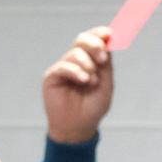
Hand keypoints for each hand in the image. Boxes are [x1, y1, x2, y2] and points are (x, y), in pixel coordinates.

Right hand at [42, 27, 114, 144]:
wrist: (79, 127)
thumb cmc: (93, 107)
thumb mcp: (106, 83)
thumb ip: (107, 63)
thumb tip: (108, 41)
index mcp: (90, 60)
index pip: (93, 39)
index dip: (100, 34)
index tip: (109, 34)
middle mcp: (76, 61)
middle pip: (81, 40)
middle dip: (94, 45)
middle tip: (102, 58)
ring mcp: (63, 68)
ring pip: (74, 53)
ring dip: (87, 65)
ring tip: (92, 82)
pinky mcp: (52, 77)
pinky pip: (63, 67)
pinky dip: (75, 71)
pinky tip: (84, 81)